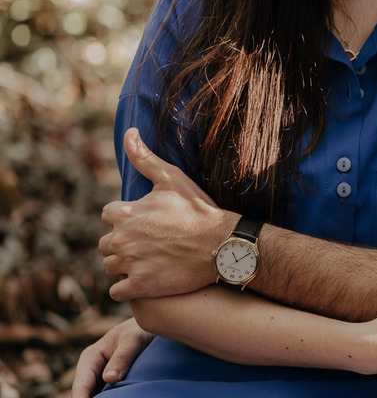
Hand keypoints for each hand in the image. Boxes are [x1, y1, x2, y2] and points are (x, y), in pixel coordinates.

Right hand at [70, 318, 152, 396]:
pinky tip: (123, 396)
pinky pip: (107, 395)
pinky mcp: (108, 386)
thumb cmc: (136, 332)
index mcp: (90, 359)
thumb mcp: (131, 341)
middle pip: (85, 394)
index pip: (81, 386)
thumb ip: (121, 358)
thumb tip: (109, 378)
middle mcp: (90, 372)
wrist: (144, 329)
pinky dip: (111, 397)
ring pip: (95, 396)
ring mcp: (99, 380)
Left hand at [100, 128, 236, 300]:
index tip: (146, 222)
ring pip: (110, 267)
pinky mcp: (139, 287)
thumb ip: (145, 158)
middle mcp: (122, 239)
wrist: (223, 245)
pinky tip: (147, 278)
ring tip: (150, 260)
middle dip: (123, 242)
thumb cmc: (199, 210)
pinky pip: (117, 291)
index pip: (108, 215)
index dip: (126, 217)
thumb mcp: (173, 179)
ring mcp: (129, 265)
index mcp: (125, 213)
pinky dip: (128, 287)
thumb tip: (129, 132)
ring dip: (124, 265)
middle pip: (105, 243)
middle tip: (150, 243)